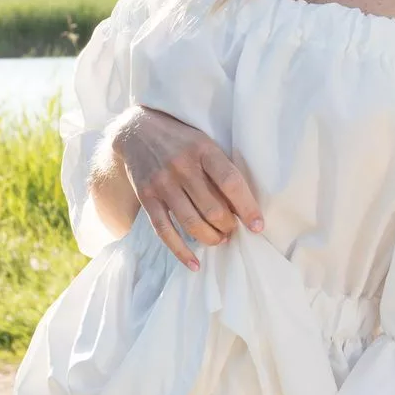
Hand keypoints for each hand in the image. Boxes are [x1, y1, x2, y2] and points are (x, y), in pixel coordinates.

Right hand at [109, 105, 263, 270]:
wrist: (137, 131)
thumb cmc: (182, 140)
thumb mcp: (205, 143)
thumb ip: (221, 169)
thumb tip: (241, 207)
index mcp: (203, 150)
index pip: (230, 182)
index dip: (247, 207)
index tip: (258, 226)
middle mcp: (182, 167)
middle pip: (212, 209)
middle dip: (228, 226)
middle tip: (232, 229)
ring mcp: (162, 183)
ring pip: (192, 223)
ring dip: (211, 238)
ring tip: (219, 239)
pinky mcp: (147, 197)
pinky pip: (164, 231)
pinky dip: (181, 251)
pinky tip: (195, 264)